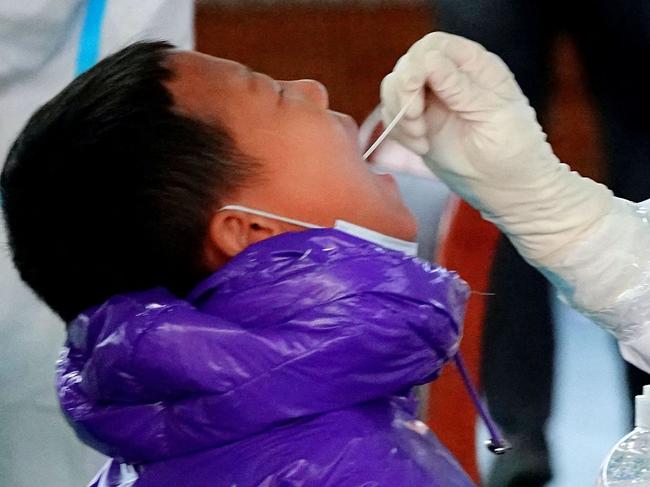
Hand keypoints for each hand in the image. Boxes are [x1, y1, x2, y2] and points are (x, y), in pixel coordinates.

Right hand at [380, 32, 611, 264]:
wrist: (508, 190)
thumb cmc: (513, 152)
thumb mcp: (493, 116)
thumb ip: (461, 89)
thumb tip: (430, 62)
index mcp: (475, 66)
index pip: (434, 46)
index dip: (417, 65)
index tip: (415, 95)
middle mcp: (449, 78)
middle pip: (407, 65)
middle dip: (403, 93)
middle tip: (416, 123)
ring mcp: (431, 101)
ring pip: (393, 89)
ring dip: (398, 115)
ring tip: (421, 138)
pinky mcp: (418, 124)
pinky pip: (391, 117)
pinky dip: (398, 132)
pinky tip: (421, 147)